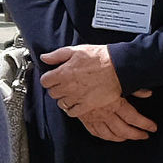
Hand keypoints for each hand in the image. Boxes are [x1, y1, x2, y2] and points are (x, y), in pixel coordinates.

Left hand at [40, 44, 155, 140]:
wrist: (118, 68)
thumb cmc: (99, 57)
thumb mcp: (76, 50)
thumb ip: (57, 55)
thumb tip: (44, 58)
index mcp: (63, 73)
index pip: (44, 81)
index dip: (49, 79)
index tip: (54, 77)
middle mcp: (68, 87)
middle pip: (52, 93)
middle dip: (56, 88)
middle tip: (64, 84)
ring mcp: (77, 98)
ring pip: (61, 103)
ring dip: (64, 98)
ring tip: (72, 93)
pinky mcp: (87, 106)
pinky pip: (72, 112)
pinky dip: (72, 108)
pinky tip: (76, 102)